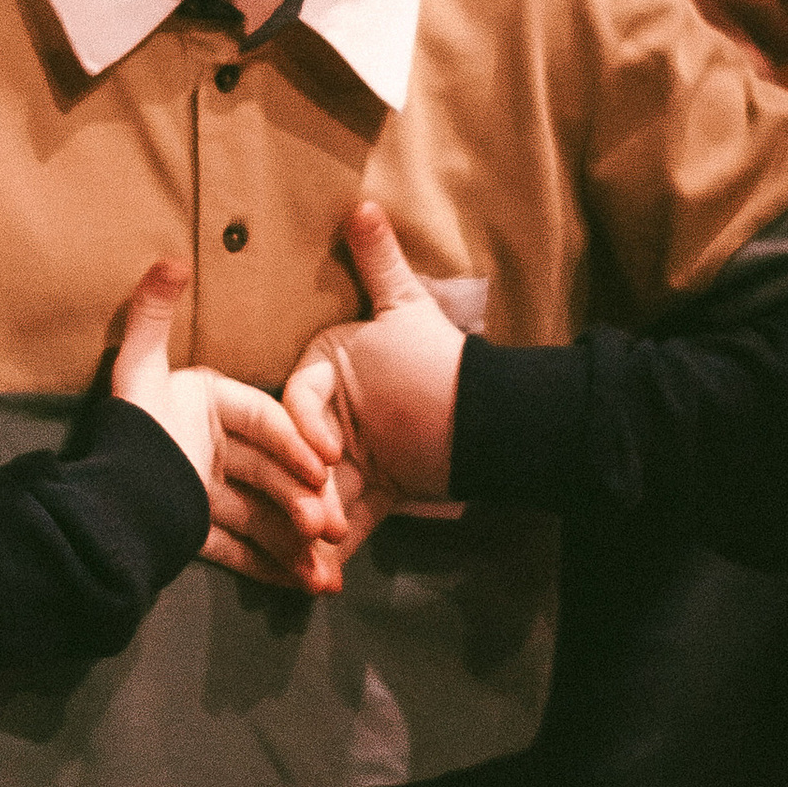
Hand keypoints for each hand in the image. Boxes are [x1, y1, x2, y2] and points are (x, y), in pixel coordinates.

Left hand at [110, 259, 346, 588]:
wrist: (98, 510)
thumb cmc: (130, 436)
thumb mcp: (139, 371)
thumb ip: (152, 315)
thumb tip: (170, 260)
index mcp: (207, 406)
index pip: (264, 421)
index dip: (295, 443)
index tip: (323, 468)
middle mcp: (209, 447)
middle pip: (270, 476)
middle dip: (305, 505)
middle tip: (332, 529)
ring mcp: (203, 492)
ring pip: (264, 518)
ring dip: (298, 546)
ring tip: (326, 577)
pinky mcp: (194, 532)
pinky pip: (241, 549)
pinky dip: (272, 567)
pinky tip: (305, 585)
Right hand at [263, 204, 465, 591]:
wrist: (485, 423)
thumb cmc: (437, 364)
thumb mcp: (405, 311)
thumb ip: (380, 263)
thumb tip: (362, 203)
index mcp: (325, 371)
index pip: (302, 396)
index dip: (309, 422)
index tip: (330, 447)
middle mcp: (327, 418)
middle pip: (302, 452)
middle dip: (306, 486)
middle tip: (317, 517)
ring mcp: (343, 461)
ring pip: (317, 492)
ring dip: (315, 526)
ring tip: (318, 559)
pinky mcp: (364, 498)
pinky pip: (345, 524)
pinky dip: (336, 552)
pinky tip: (325, 583)